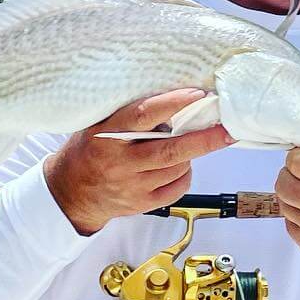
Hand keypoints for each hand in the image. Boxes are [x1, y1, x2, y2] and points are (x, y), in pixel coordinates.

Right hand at [44, 89, 233, 235]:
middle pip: (172, 150)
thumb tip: (177, 100)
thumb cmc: (90, 150)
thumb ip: (131, 116)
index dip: (174, 103)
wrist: (70, 193)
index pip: (145, 115)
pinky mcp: (142, 204)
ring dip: (191, 154)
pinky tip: (177, 167)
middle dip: (206, 139)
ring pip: (179, 167)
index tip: (199, 94)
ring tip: (185, 144)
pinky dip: (185, 174)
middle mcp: (121, 162)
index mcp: (108, 135)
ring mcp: (132, 186)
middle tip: (230, 128)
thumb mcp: (99, 125)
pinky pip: (178, 188)